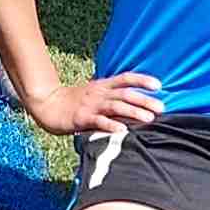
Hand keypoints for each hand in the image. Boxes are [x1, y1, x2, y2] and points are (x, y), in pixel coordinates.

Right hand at [23, 71, 162, 137]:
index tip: (159, 85)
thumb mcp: (94, 94)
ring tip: (148, 118)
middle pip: (125, 94)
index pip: (125, 78)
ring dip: (133, 112)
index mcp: (103, 86)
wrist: (47, 104)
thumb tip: (136, 105)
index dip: (142, 80)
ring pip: (115, 106)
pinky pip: (98, 121)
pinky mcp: (81, 118)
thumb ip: (112, 97)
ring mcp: (90, 105)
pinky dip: (111, 125)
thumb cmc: (74, 102)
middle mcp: (99, 93)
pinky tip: (122, 131)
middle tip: (161, 108)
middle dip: (144, 100)